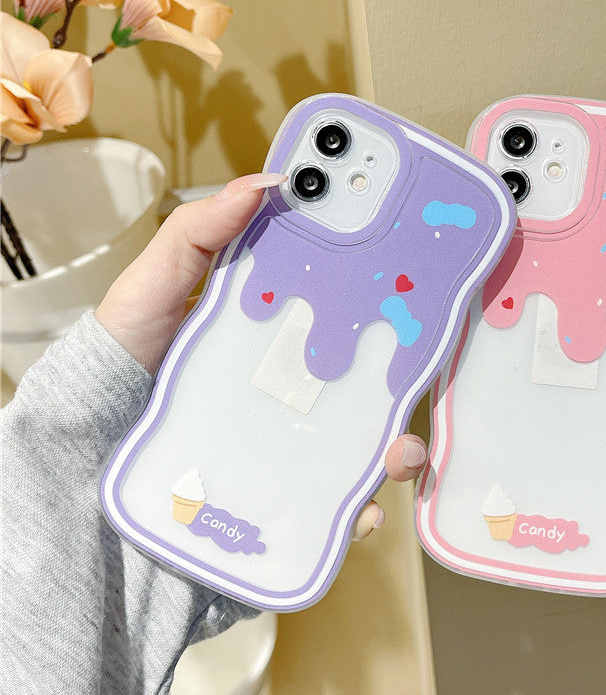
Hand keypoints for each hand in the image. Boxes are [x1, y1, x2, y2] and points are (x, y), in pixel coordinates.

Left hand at [95, 174, 427, 540]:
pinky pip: (335, 500)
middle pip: (370, 379)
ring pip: (367, 441)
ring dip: (399, 450)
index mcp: (279, 329)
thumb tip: (266, 185)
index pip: (343, 310)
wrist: (94, 447)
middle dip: (408, 382)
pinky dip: (360, 508)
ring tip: (399, 453)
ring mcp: (294, 434)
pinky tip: (361, 509)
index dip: (385, 300)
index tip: (418, 285)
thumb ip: (201, 233)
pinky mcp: (284, 486)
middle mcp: (296, 381)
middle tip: (422, 375)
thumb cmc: (128, 354)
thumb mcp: (158, 283)